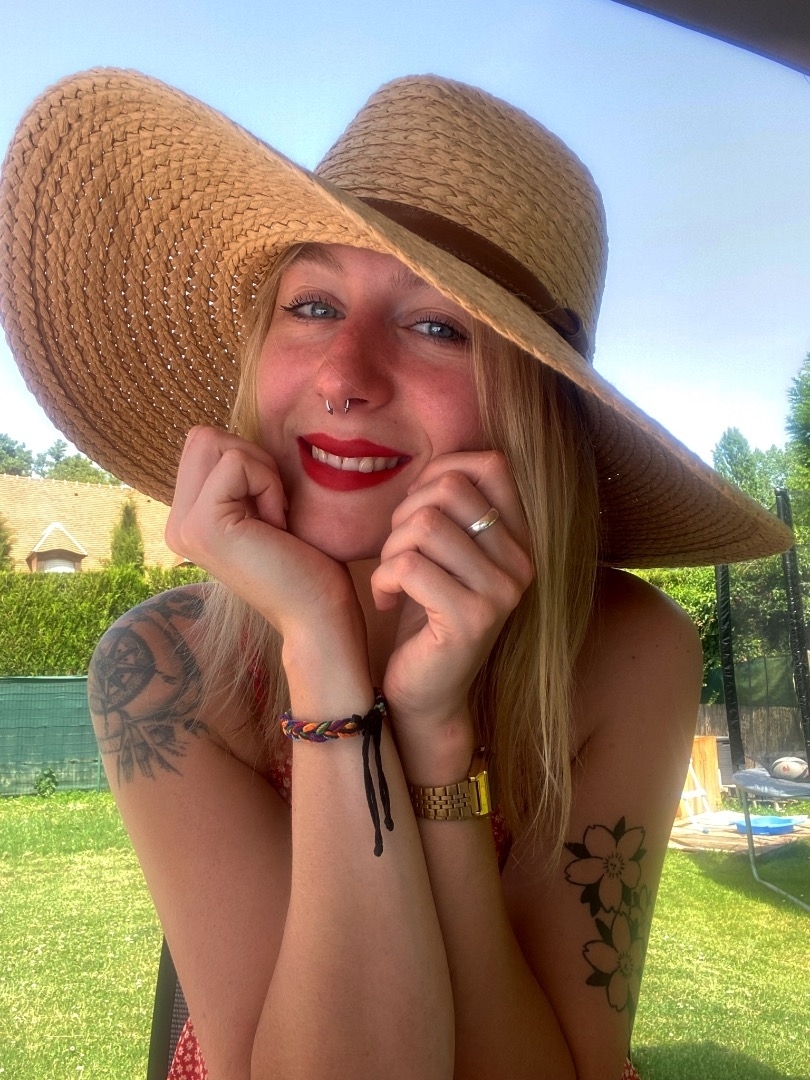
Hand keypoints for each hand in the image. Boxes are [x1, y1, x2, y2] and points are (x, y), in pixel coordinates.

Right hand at [166, 427, 365, 658]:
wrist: (318, 615)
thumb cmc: (307, 564)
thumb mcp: (265, 508)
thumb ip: (240, 478)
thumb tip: (233, 435)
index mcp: (188, 520)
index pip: (204, 444)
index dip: (250, 462)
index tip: (272, 509)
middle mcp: (176, 524)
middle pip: (202, 437)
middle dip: (252, 459)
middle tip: (273, 509)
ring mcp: (183, 526)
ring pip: (214, 443)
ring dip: (260, 471)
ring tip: (274, 519)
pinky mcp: (202, 525)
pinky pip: (236, 463)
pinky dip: (268, 484)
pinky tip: (277, 526)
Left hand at [371, 451, 532, 746]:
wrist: (426, 693)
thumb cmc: (425, 614)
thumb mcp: (442, 552)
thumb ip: (448, 507)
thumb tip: (434, 465)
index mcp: (520, 537)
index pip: (491, 463)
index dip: (440, 471)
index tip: (416, 511)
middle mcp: (523, 561)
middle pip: (449, 488)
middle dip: (405, 513)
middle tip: (395, 552)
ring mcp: (503, 591)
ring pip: (424, 525)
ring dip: (390, 550)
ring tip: (390, 579)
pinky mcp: (473, 619)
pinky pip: (409, 567)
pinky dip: (382, 580)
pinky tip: (384, 602)